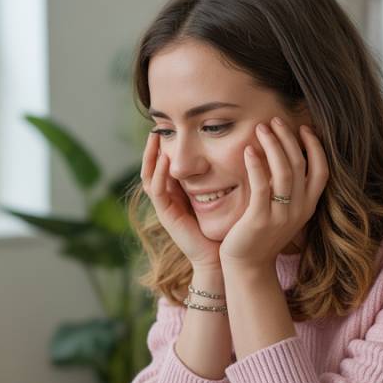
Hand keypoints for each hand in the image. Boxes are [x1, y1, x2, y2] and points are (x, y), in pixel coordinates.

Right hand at [140, 131, 220, 270]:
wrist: (219, 255)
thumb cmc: (224, 226)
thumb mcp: (222, 195)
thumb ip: (220, 176)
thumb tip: (233, 150)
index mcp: (178, 192)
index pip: (165, 165)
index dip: (165, 147)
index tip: (170, 127)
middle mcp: (168, 198)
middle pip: (151, 168)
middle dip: (153, 148)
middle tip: (156, 127)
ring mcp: (164, 207)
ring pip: (149, 177)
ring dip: (151, 157)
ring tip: (155, 138)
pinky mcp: (166, 216)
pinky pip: (157, 191)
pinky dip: (160, 175)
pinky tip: (166, 161)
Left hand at [219, 118, 328, 272]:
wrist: (248, 266)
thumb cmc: (262, 235)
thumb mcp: (283, 211)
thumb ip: (289, 188)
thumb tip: (285, 156)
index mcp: (308, 206)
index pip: (322, 171)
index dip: (315, 147)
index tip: (303, 128)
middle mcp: (299, 210)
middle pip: (300, 165)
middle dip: (288, 138)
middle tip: (275, 120)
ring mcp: (281, 215)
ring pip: (284, 172)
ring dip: (273, 145)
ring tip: (262, 128)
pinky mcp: (260, 219)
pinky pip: (262, 186)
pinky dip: (257, 165)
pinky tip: (249, 150)